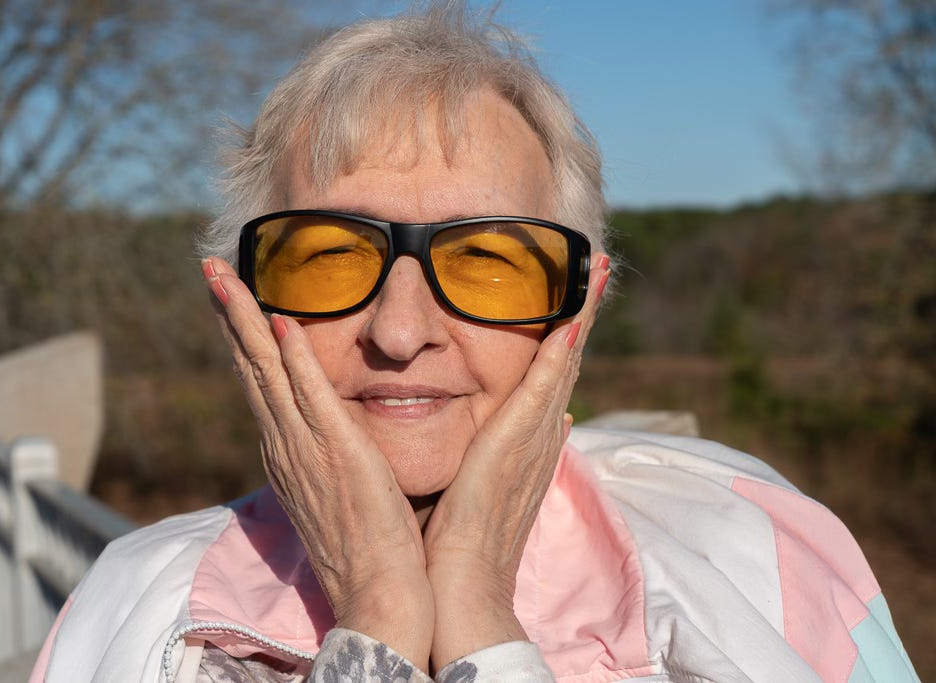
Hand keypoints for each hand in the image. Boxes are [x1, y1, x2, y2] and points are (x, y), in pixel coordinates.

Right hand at [203, 257, 433, 669]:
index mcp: (286, 450)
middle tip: (210, 265)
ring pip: (265, 369)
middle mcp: (284, 444)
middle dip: (229, 312)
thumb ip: (326, 451)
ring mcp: (305, 448)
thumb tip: (328, 426)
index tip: (232, 295)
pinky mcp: (336, 453)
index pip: (257, 380)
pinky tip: (280, 320)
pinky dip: (293, 357)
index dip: (242, 334)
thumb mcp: (338, 487)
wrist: (379, 592)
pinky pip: (309, 395)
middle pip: (248, 365)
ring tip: (224, 276)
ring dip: (244, 319)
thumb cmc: (368, 543)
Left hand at [422, 255, 609, 668]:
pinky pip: (544, 387)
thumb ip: (503, 448)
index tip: (575, 294)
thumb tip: (542, 423)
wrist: (462, 583)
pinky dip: (559, 350)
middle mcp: (541, 434)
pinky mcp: (519, 444)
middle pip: (567, 359)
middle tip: (598, 264)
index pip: (553, 376)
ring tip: (596, 270)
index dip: (567, 333)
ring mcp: (535, 438)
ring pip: (564, 362)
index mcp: (530, 441)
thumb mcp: (485, 480)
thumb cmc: (461, 539)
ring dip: (582, 314)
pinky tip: (569, 316)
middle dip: (584, 309)